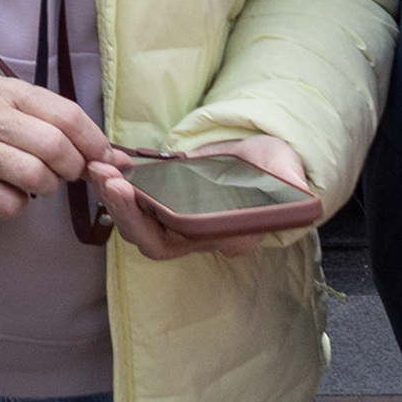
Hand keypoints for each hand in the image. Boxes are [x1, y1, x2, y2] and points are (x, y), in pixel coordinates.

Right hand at [0, 78, 115, 217]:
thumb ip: (64, 126)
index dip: (95, 143)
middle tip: (66, 171)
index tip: (106, 160)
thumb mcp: (16, 106)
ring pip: (36, 178)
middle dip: (72, 168)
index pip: (67, 116)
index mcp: (9, 92)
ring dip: (46, 186)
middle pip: (55, 148)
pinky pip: (10, 204)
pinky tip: (4, 189)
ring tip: (33, 179)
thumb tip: (121, 160)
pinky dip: (16, 203)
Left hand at [96, 133, 315, 260]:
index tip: (129, 191)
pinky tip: (107, 161)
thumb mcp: (284, 169)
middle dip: (120, 209)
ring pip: (134, 221)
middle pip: (145, 236)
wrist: (262, 157)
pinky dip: (116, 184)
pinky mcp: (165, 201)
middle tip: (104, 176)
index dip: (145, 222)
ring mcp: (176, 220)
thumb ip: (290, 182)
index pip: (173, 243)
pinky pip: (133, 201)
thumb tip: (303, 196)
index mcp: (220, 237)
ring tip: (98, 167)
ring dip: (111, 197)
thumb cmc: (272, 167)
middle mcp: (193, 236)